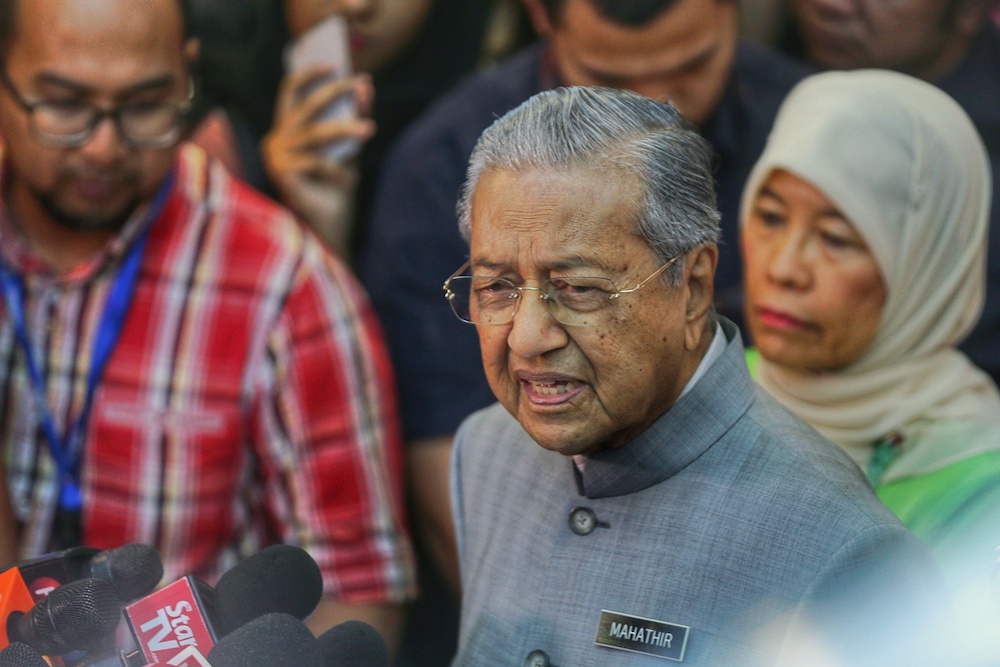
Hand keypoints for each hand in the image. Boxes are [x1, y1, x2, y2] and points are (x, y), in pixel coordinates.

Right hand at [262, 65, 374, 256]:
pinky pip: (316, 162)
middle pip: (305, 106)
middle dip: (335, 92)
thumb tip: (366, 85)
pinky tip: (352, 180)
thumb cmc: (335, 189)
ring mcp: (276, 158)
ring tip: (370, 131)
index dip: (309, 73)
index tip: (335, 63)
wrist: (329, 231)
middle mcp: (276, 140)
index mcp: (287, 130)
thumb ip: (354, 117)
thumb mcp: (347, 148)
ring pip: (315, 133)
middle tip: (362, 86)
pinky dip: (337, 170)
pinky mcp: (281, 175)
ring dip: (346, 129)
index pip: (290, 91)